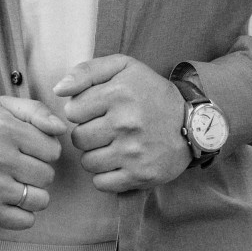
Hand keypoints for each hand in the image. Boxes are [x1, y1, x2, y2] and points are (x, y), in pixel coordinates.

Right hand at [0, 96, 70, 228]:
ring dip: (31, 194)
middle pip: (48, 176)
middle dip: (36, 171)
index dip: (42, 149)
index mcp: (2, 129)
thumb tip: (61, 128)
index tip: (25, 148)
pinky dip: (20, 213)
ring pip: (41, 200)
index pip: (53, 150)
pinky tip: (6, 199)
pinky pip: (26, 221)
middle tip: (15, 166)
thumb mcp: (2, 108)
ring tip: (12, 183)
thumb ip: (36, 110)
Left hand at [55, 56, 189, 192]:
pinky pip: (102, 183)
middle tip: (104, 130)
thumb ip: (86, 71)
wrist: (193, 123)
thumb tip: (58, 89)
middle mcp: (125, 123)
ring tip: (111, 145)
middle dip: (86, 134)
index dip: (81, 111)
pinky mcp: (141, 175)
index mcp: (118, 94)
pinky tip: (117, 162)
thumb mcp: (122, 67)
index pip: (72, 111)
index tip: (96, 110)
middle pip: (78, 139)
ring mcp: (133, 152)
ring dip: (94, 155)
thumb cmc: (151, 93)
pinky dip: (105, 176)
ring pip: (87, 162)